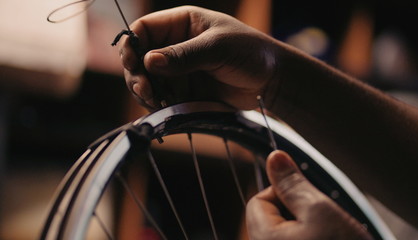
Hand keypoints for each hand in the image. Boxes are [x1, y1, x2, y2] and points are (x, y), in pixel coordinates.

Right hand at [118, 6, 279, 109]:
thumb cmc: (250, 53)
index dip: (132, 45)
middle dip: (137, 75)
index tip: (134, 64)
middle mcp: (175, 46)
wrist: (272, 81)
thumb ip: (184, 55)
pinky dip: (160, 105)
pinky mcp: (185, 92)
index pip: (144, 29)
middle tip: (147, 91)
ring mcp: (179, 71)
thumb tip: (148, 61)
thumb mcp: (217, 48)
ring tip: (157, 101)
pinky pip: (163, 98)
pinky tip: (165, 108)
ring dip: (146, 93)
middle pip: (140, 58)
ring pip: (148, 81)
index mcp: (182, 24)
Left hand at [246, 150, 372, 239]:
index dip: (284, 194)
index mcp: (263, 239)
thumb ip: (293, 184)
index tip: (309, 202)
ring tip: (332, 238)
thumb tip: (274, 158)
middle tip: (324, 224)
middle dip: (298, 214)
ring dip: (309, 229)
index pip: (258, 200)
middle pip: (272, 219)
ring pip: (288, 233)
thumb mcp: (320, 212)